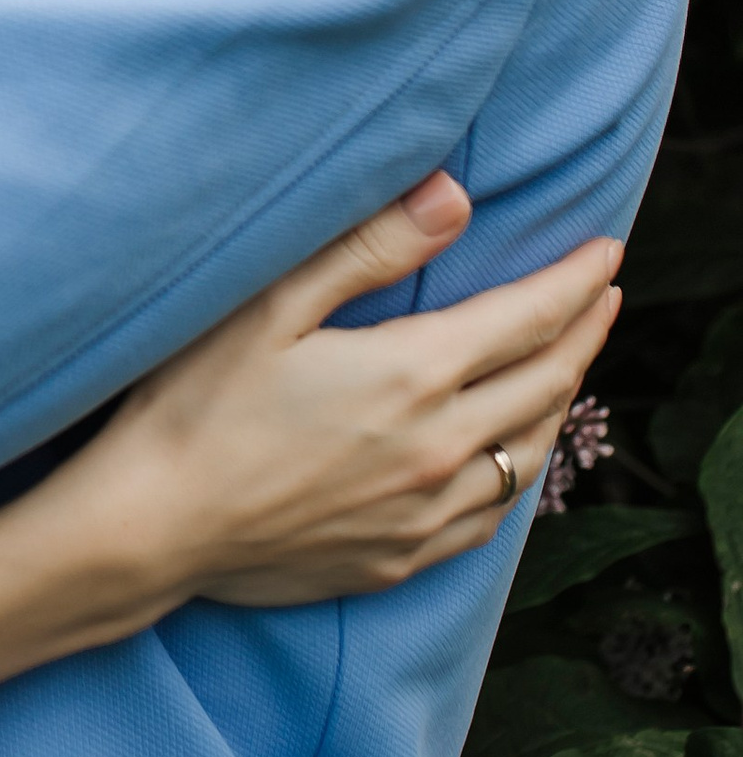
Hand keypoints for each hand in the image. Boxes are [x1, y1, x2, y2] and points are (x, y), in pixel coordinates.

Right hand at [63, 173, 621, 617]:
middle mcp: (439, 450)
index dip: (575, 280)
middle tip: (604, 295)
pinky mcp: (401, 559)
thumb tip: (454, 198)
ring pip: (529, 453)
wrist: (150, 529)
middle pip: (547, 382)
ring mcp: (425, 514)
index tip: (605, 252)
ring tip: (568, 365)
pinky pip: (492, 516)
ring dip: (560, 400)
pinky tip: (510, 457)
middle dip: (585, 331)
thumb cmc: (193, 405)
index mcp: (412, 376)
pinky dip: (517, 473)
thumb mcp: (269, 306)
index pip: (528, 317)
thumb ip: (368, 248)